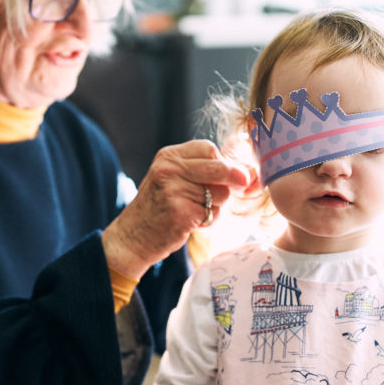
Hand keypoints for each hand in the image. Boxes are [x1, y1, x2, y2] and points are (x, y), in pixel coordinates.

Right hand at [103, 140, 248, 278]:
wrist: (133, 236)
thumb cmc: (160, 207)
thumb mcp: (174, 178)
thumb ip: (204, 171)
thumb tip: (249, 172)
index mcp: (168, 156)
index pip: (209, 148)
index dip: (224, 162)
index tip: (229, 174)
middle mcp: (169, 170)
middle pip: (219, 167)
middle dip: (236, 178)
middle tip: (243, 185)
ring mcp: (173, 191)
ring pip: (220, 193)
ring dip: (218, 204)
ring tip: (198, 210)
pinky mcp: (180, 213)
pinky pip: (213, 213)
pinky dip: (210, 220)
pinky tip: (194, 222)